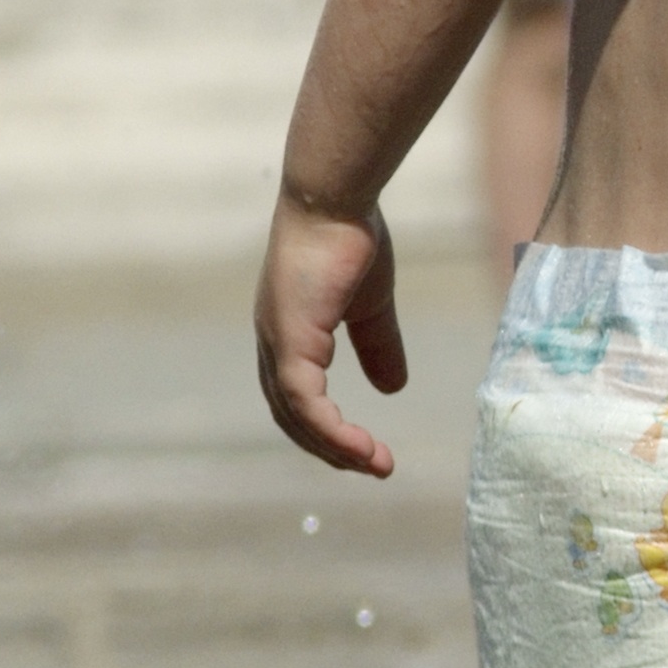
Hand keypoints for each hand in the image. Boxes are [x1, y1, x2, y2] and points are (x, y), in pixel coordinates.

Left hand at [256, 198, 406, 476]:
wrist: (334, 199)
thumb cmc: (349, 237)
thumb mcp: (371, 305)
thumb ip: (378, 345)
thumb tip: (393, 389)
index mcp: (289, 335)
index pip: (299, 399)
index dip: (328, 428)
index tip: (365, 449)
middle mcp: (274, 345)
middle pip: (293, 418)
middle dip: (332, 449)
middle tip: (373, 468)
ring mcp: (277, 344)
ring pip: (297, 418)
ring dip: (336, 449)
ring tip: (376, 466)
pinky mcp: (289, 341)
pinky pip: (306, 403)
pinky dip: (332, 432)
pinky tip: (360, 449)